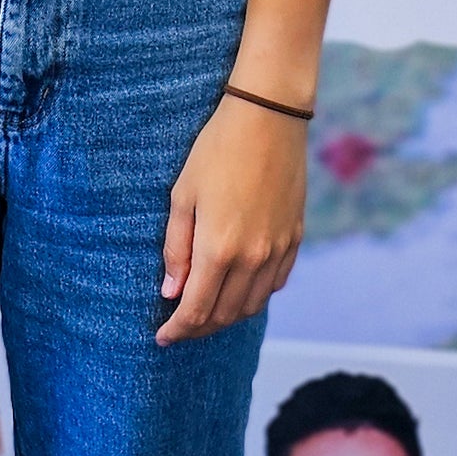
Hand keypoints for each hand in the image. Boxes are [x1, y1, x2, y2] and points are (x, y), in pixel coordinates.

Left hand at [156, 93, 305, 341]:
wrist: (268, 117)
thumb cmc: (217, 149)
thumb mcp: (183, 194)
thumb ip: (177, 247)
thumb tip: (171, 292)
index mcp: (219, 249)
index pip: (195, 310)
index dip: (177, 330)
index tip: (162, 337)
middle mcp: (252, 259)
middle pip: (224, 315)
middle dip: (199, 328)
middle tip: (180, 326)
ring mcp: (277, 250)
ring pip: (252, 305)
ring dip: (227, 316)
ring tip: (207, 310)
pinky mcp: (294, 238)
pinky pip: (275, 284)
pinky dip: (255, 296)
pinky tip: (240, 288)